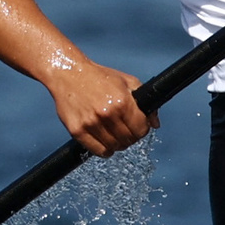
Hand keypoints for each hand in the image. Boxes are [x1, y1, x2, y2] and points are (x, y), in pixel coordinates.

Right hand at [43, 59, 157, 156]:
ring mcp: (91, 123)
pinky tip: (105, 141)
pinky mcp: (77, 131)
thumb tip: (155, 123)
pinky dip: (104, 150)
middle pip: (129, 140)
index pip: (141, 129)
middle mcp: (107, 114)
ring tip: (114, 134)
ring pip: (114, 147)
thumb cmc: (99, 76)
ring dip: (118, 144)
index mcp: (122, 101)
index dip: (143, 129)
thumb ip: (144, 101)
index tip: (139, 126)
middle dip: (131, 136)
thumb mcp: (127, 81)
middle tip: (126, 130)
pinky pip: (98, 151)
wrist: (69, 73)